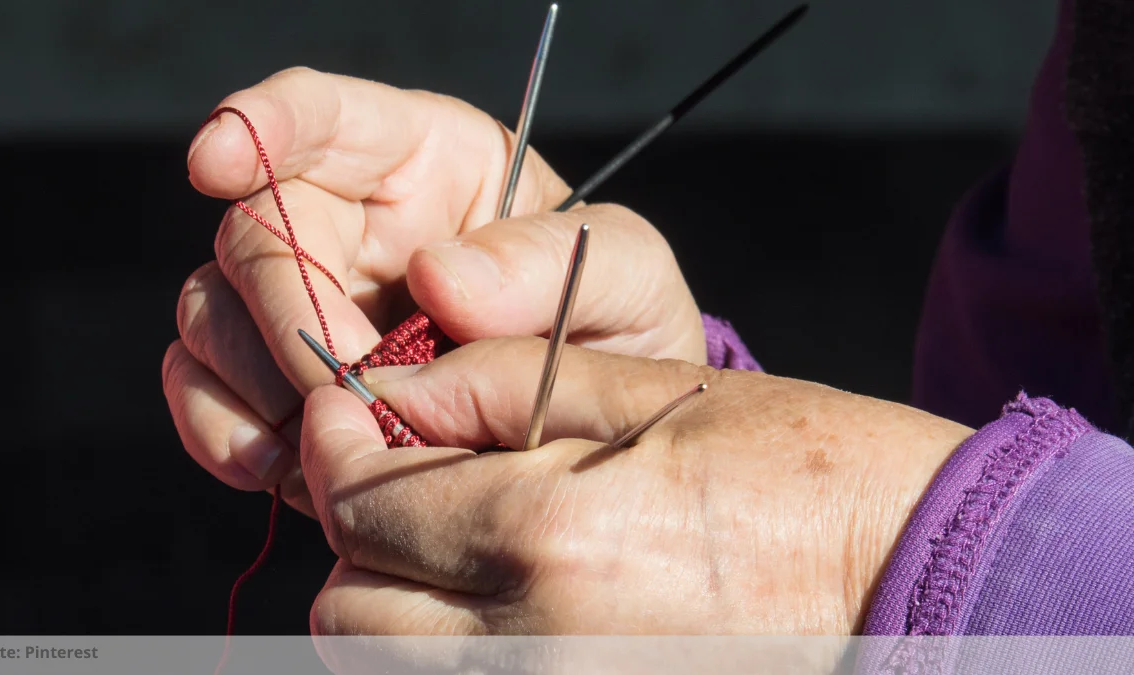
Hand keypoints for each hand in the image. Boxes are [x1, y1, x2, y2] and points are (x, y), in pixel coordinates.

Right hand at [161, 68, 705, 515]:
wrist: (590, 427)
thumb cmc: (610, 324)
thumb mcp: (625, 275)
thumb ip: (550, 262)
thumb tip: (439, 277)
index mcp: (424, 162)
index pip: (322, 114)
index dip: (258, 127)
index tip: (214, 162)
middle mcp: (348, 222)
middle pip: (256, 232)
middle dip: (290, 315)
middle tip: (354, 387)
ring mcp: (306, 302)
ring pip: (214, 311)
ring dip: (258, 383)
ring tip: (334, 438)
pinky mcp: (281, 384)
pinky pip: (207, 391)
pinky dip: (226, 432)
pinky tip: (284, 467)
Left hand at [299, 338, 973, 637]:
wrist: (916, 585)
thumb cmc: (806, 474)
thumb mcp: (658, 392)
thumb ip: (502, 382)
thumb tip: (390, 388)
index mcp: (549, 535)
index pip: (359, 504)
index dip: (336, 446)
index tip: (350, 413)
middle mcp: (530, 648)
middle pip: (347, 606)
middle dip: (356, 530)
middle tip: (409, 476)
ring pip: (384, 667)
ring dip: (390, 598)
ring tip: (456, 539)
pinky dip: (441, 652)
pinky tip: (499, 600)